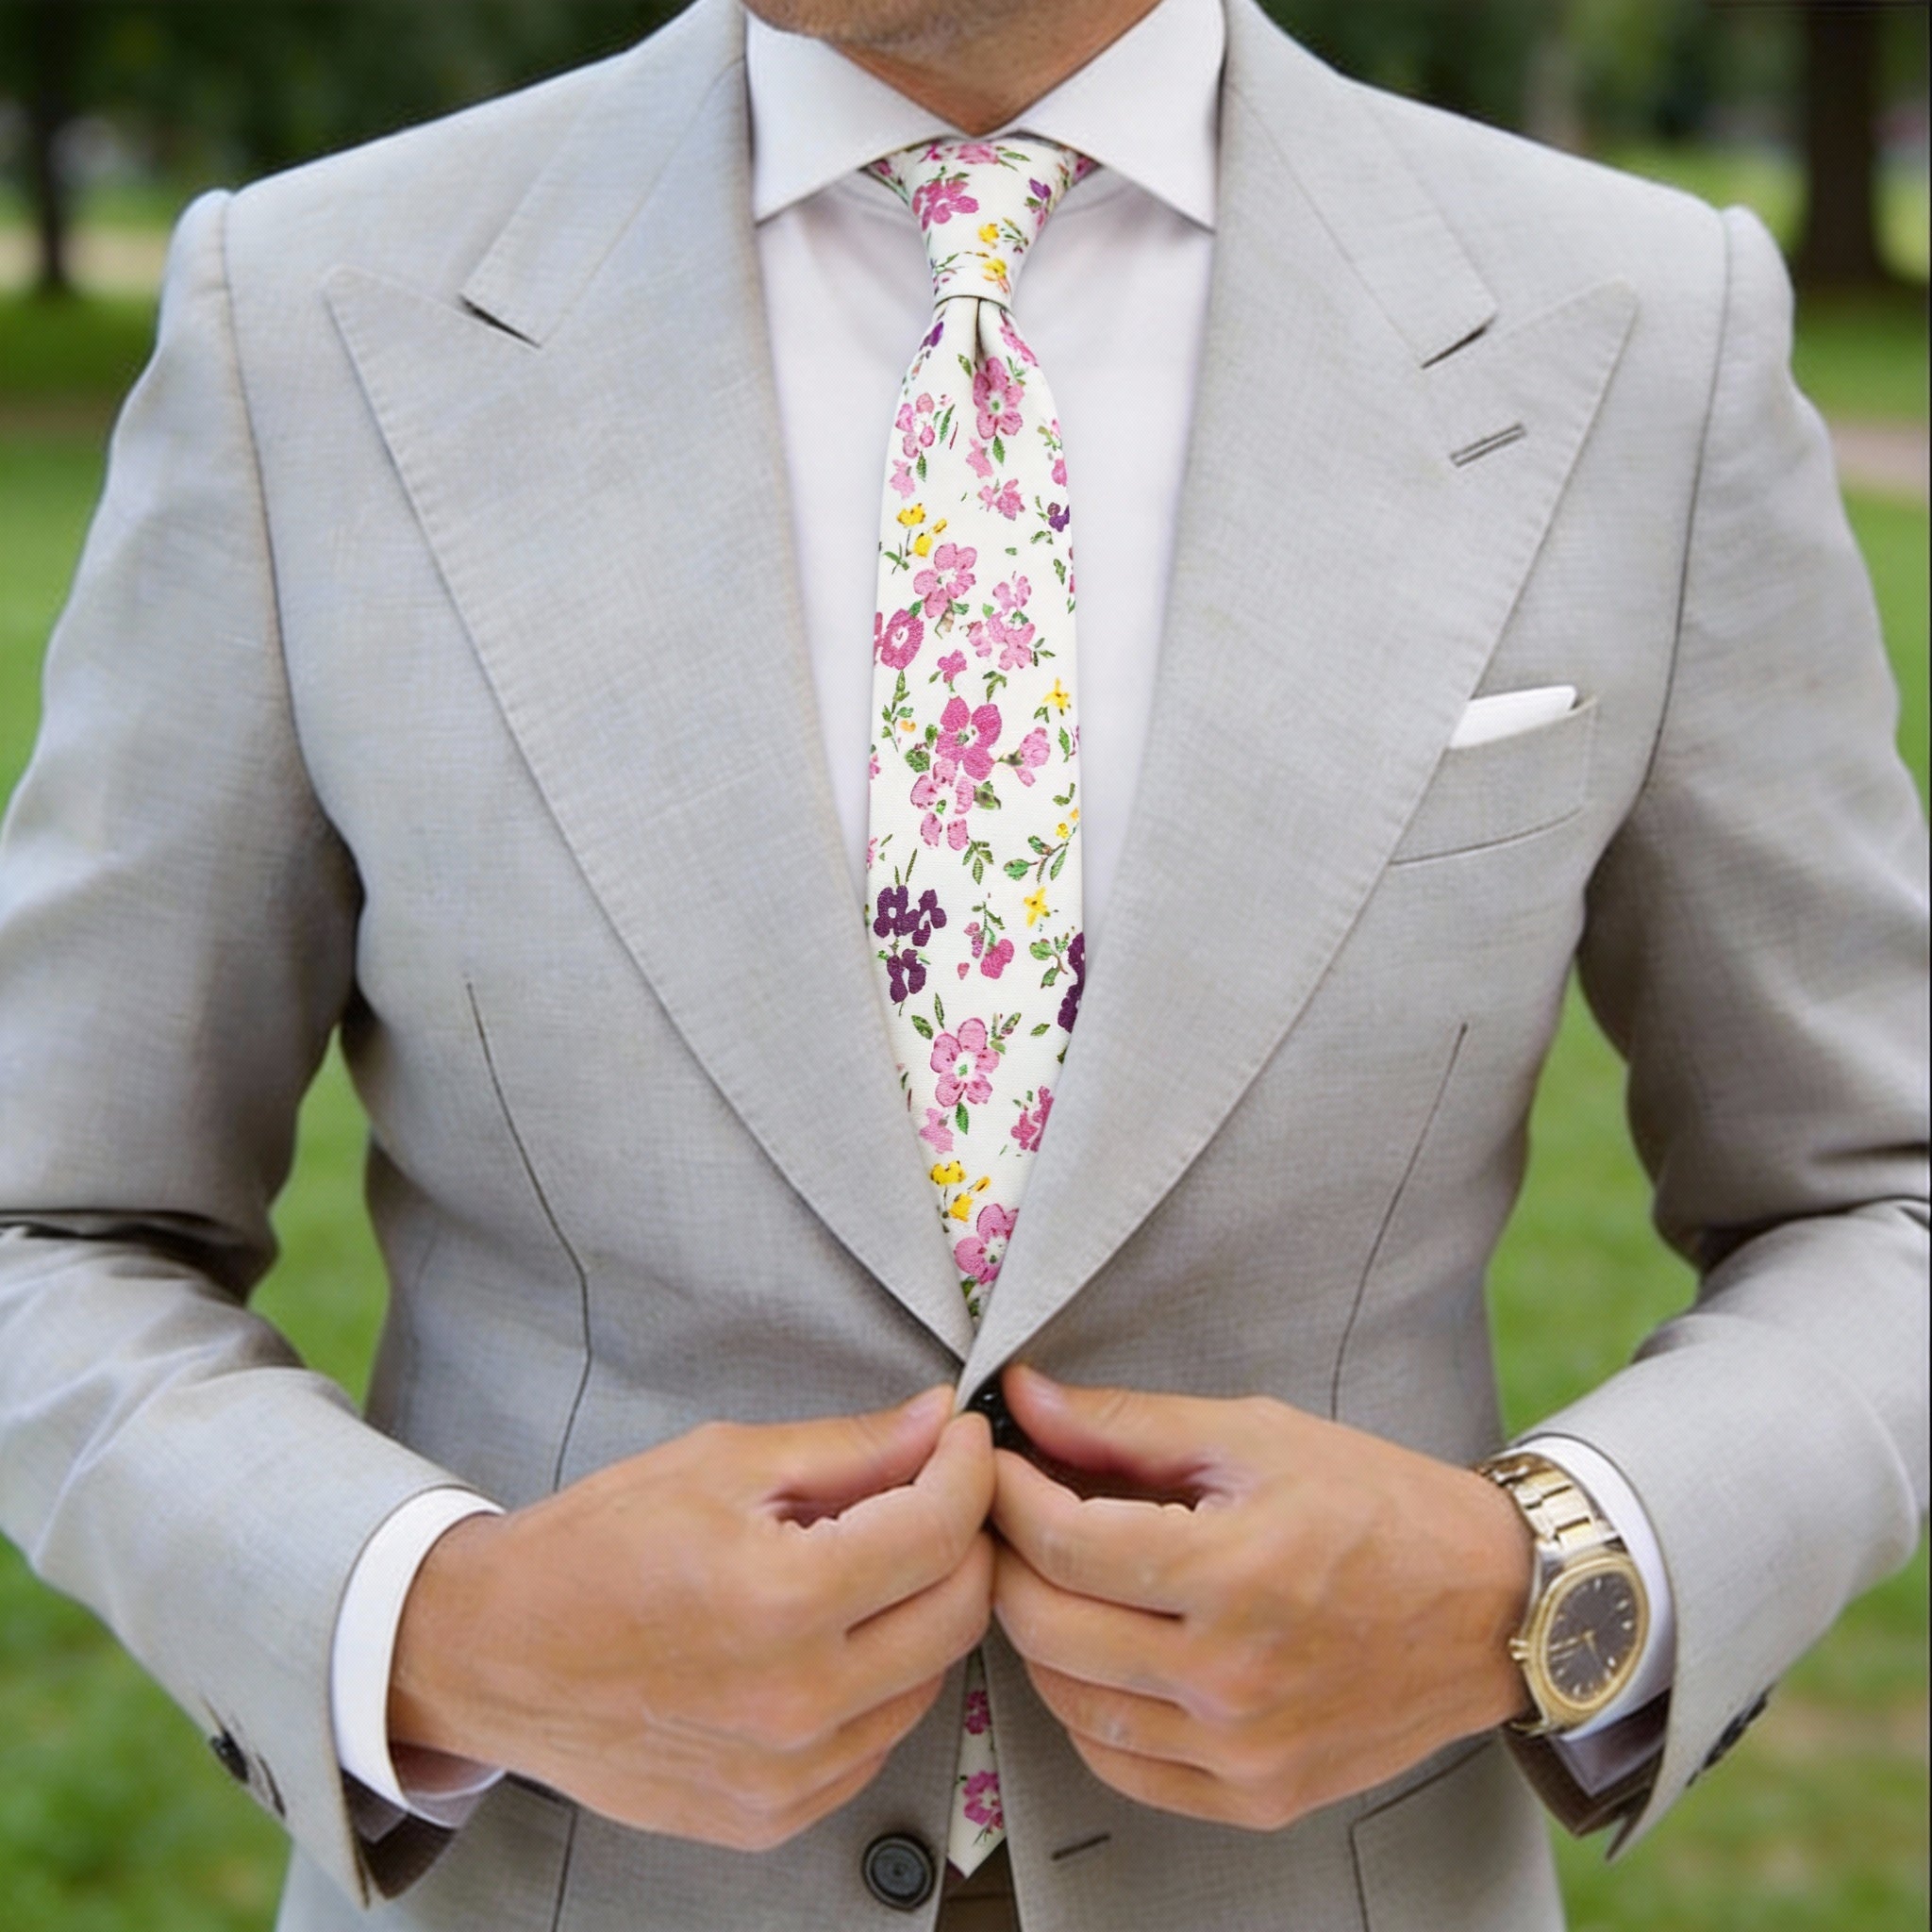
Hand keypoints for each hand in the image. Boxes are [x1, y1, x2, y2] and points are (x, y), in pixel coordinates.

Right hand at [389, 1388, 994, 1849]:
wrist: (495, 1655)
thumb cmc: (594, 1548)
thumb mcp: (721, 1462)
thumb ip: (848, 1448)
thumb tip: (937, 1423)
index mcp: (781, 1599)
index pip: (940, 1531)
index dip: (969, 1469)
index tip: (963, 1440)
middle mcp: (796, 1701)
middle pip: (959, 1613)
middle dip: (965, 1538)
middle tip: (934, 1493)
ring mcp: (787, 1773)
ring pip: (930, 1681)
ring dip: (924, 1611)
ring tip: (870, 1563)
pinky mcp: (772, 1816)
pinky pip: (876, 1740)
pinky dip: (879, 1681)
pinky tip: (832, 1635)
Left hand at [989, 1366, 1531, 1831]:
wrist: (1491, 1606)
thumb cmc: (1378, 1506)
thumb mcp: (1255, 1435)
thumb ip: (1128, 1423)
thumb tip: (1026, 1399)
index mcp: (1236, 1574)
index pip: (1063, 1543)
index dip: (1007, 1494)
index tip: (996, 1462)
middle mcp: (1234, 1678)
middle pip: (1048, 1627)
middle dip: (1006, 1559)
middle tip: (1009, 1515)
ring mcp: (1245, 1751)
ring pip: (1069, 1704)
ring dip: (1038, 1635)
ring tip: (1052, 1577)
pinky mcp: (1257, 1797)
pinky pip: (1122, 1768)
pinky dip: (1087, 1710)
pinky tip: (1099, 1653)